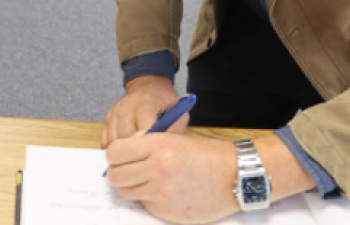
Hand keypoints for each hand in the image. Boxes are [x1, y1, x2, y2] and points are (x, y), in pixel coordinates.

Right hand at [101, 76, 180, 147]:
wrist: (149, 86)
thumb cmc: (165, 101)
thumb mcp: (177, 111)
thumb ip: (174, 129)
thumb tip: (167, 151)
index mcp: (146, 103)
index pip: (143, 127)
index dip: (148, 144)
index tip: (153, 154)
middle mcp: (128, 105)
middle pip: (125, 136)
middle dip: (134, 151)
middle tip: (144, 160)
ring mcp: (116, 110)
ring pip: (113, 140)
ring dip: (123, 151)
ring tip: (136, 155)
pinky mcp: (108, 116)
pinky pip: (105, 139)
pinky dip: (114, 148)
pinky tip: (126, 149)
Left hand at [106, 131, 317, 223]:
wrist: (234, 176)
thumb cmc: (207, 154)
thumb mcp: (176, 137)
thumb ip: (148, 143)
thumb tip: (124, 151)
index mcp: (158, 145)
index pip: (115, 152)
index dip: (115, 154)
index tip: (120, 156)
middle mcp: (157, 169)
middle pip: (115, 176)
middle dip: (120, 172)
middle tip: (131, 169)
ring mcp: (161, 194)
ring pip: (127, 193)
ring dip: (133, 187)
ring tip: (150, 179)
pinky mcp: (167, 212)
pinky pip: (145, 206)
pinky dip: (150, 199)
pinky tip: (166, 191)